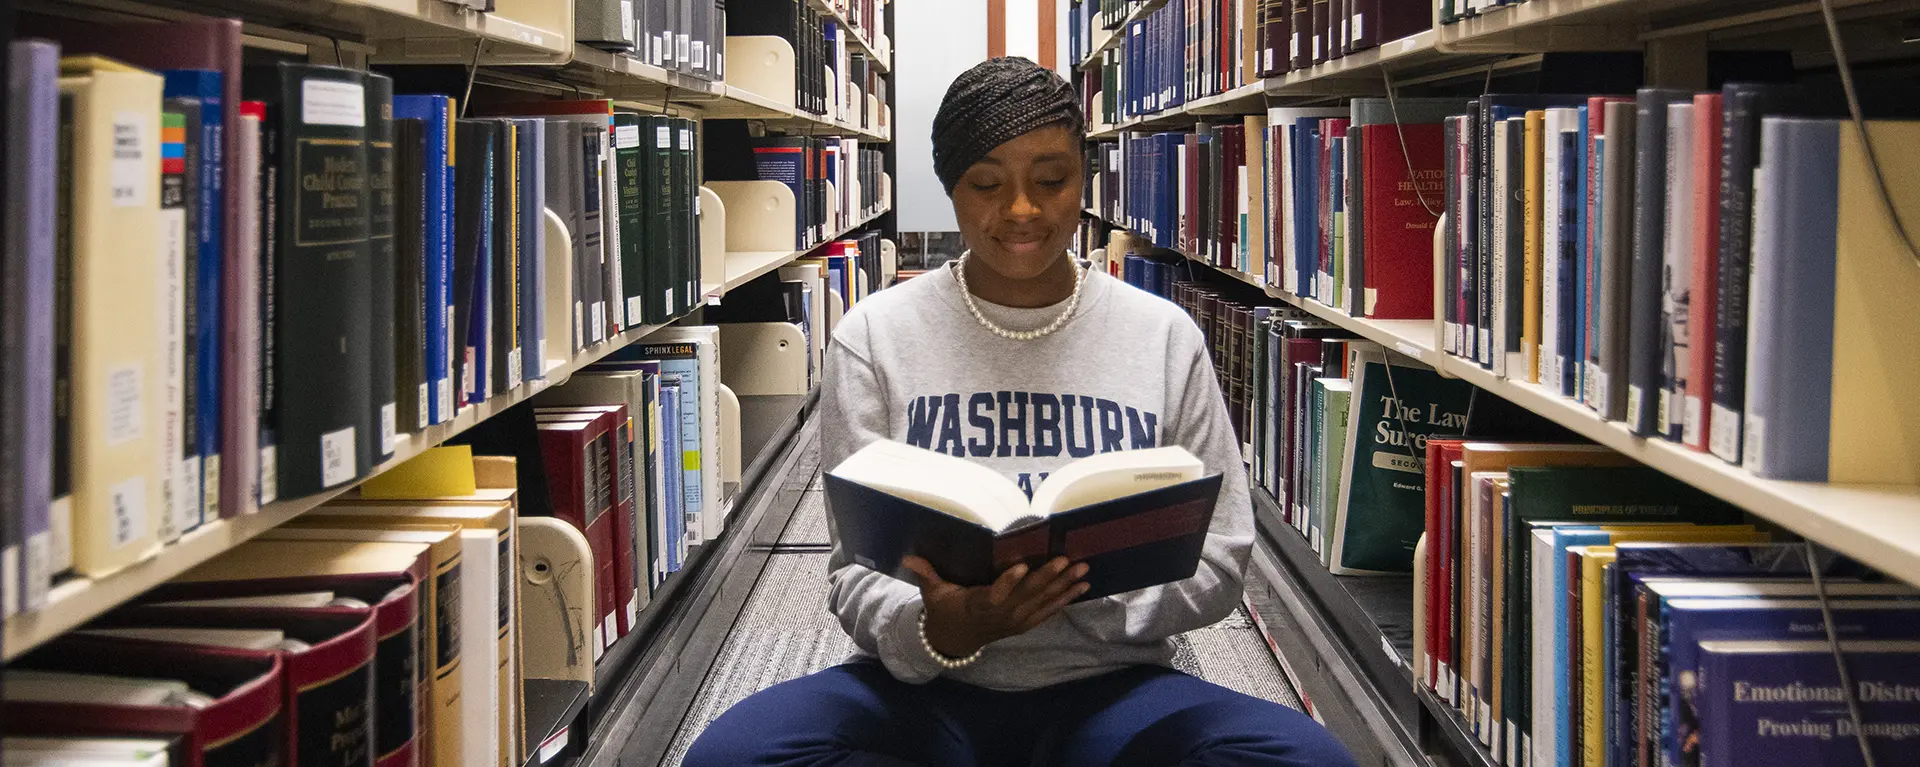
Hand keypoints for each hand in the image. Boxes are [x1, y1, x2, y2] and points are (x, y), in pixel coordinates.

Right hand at [902, 555, 1089, 659]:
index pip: (995, 595)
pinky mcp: (1025, 623)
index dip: (1009, 582)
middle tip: (1067, 559)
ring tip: (1083, 570)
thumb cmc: (945, 610)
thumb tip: (907, 556)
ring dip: (1064, 586)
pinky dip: (1066, 599)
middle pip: (1027, 596)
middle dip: (1049, 577)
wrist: (955, 640)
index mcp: (978, 605)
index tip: (1022, 566)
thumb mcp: (932, 594)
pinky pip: (1049, 611)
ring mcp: (1016, 621)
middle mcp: (1001, 615)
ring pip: (1043, 602)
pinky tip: (1083, 586)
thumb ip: (925, 574)